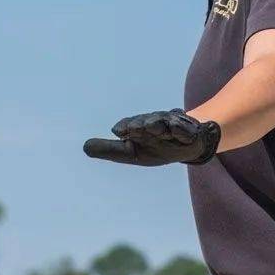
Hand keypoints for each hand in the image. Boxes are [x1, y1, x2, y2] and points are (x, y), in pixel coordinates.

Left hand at [83, 109, 221, 165]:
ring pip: (164, 123)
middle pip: (147, 122)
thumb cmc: (157, 146)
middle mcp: (155, 124)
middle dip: (140, 125)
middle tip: (134, 129)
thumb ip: (110, 150)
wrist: (189, 144)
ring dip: (157, 125)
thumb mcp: (132, 152)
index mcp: (139, 128)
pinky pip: (185, 130)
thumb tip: (84, 147)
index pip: (129, 125)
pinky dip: (181, 131)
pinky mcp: (189, 131)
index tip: (118, 132)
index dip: (125, 127)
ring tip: (152, 128)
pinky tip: (177, 133)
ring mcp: (172, 126)